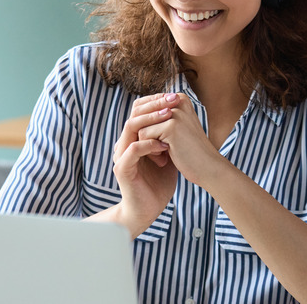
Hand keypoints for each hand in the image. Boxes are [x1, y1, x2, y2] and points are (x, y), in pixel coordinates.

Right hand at [111, 93, 180, 236]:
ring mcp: (121, 155)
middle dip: (155, 104)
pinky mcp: (122, 168)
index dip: (156, 101)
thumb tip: (185, 116)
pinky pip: (133, 149)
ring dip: (151, 120)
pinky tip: (165, 146)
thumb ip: (169, 136)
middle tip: (173, 100)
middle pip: (134, 113)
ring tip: (169, 117)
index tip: (175, 96)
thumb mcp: (167, 154)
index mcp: (133, 138)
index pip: (139, 110)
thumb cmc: (158, 183)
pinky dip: (149, 144)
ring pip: (131, 127)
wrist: (147, 209)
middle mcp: (124, 143)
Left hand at [137, 93, 226, 186]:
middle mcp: (178, 101)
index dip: (148, 127)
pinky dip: (150, 150)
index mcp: (180, 98)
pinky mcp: (171, 126)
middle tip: (160, 150)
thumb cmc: (190, 150)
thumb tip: (135, 108)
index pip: (147, 107)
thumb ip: (159, 116)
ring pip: (140, 125)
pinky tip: (164, 158)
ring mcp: (175, 113)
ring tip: (163, 153)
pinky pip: (143, 135)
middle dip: (146, 135)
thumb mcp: (176, 128)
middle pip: (142, 116)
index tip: (162, 141)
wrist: (208, 168)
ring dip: (147, 144)